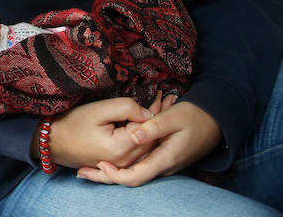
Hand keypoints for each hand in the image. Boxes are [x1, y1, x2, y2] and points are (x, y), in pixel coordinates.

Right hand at [48, 95, 158, 168]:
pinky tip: (150, 125)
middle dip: (162, 117)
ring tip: (164, 109)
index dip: (157, 109)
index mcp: (122, 147)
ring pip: (149, 146)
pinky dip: (148, 137)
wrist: (54, 143)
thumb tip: (148, 112)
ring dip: (157, 128)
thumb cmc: (72, 124)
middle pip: (152, 138)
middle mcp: (126, 161)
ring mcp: (123, 165)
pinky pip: (140, 152)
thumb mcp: (97, 110)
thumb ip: (125, 108)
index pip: (148, 127)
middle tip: (169, 99)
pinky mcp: (119, 165)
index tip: (163, 94)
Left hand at [76, 98, 220, 186]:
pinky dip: (122, 167)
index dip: (116, 174)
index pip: (136, 177)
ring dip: (111, 173)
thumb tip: (133, 135)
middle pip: (131, 179)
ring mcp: (162, 165)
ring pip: (134, 175)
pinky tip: (106, 162)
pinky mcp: (160, 160)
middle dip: (106, 178)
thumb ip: (152, 128)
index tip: (99, 165)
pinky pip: (139, 168)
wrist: (214, 122)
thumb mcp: (172, 118)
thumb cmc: (193, 117)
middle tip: (81, 173)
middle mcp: (163, 167)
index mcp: (165, 159)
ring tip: (87, 169)